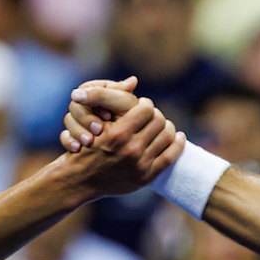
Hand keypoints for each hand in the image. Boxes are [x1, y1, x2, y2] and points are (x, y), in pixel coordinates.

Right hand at [58, 78, 141, 152]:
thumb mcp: (124, 104)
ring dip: (78, 131)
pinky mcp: (73, 134)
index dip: (95, 102)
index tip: (108, 116)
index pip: (86, 91)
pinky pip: (64, 136)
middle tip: (99, 130)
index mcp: (97, 89)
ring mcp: (79, 118)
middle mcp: (86, 102)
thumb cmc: (130, 116)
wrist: (127, 143)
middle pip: (75, 107)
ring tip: (88, 142)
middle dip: (86, 119)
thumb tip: (125, 82)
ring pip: (69, 121)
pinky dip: (69, 141)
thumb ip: (113, 94)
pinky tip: (76, 148)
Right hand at [59, 94, 185, 197]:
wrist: (80, 179)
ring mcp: (140, 165)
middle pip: (159, 121)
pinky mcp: (146, 176)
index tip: (142, 106)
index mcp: (118, 134)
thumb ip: (112, 102)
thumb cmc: (86, 146)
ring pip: (168, 136)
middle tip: (153, 116)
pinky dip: (178, 144)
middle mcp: (131, 149)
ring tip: (163, 125)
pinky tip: (178, 137)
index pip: (146, 109)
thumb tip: (134, 80)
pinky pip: (171, 156)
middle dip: (156, 115)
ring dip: (168, 127)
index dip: (146, 104)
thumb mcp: (95, 123)